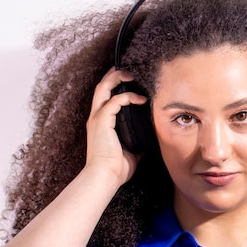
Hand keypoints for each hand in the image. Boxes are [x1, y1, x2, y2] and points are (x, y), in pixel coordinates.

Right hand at [85, 68, 146, 185]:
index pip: (105, 96)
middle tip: (129, 70)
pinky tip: (141, 99)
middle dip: (114, 74)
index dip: (115, 84)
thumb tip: (150, 139)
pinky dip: (128, 97)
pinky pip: (115, 101)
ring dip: (117, 78)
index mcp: (101, 123)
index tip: (129, 79)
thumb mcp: (132, 151)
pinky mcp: (101, 121)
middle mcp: (96, 117)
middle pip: (101, 86)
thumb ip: (138, 141)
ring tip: (132, 75)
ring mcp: (97, 118)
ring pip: (103, 88)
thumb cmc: (116, 168)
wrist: (105, 177)